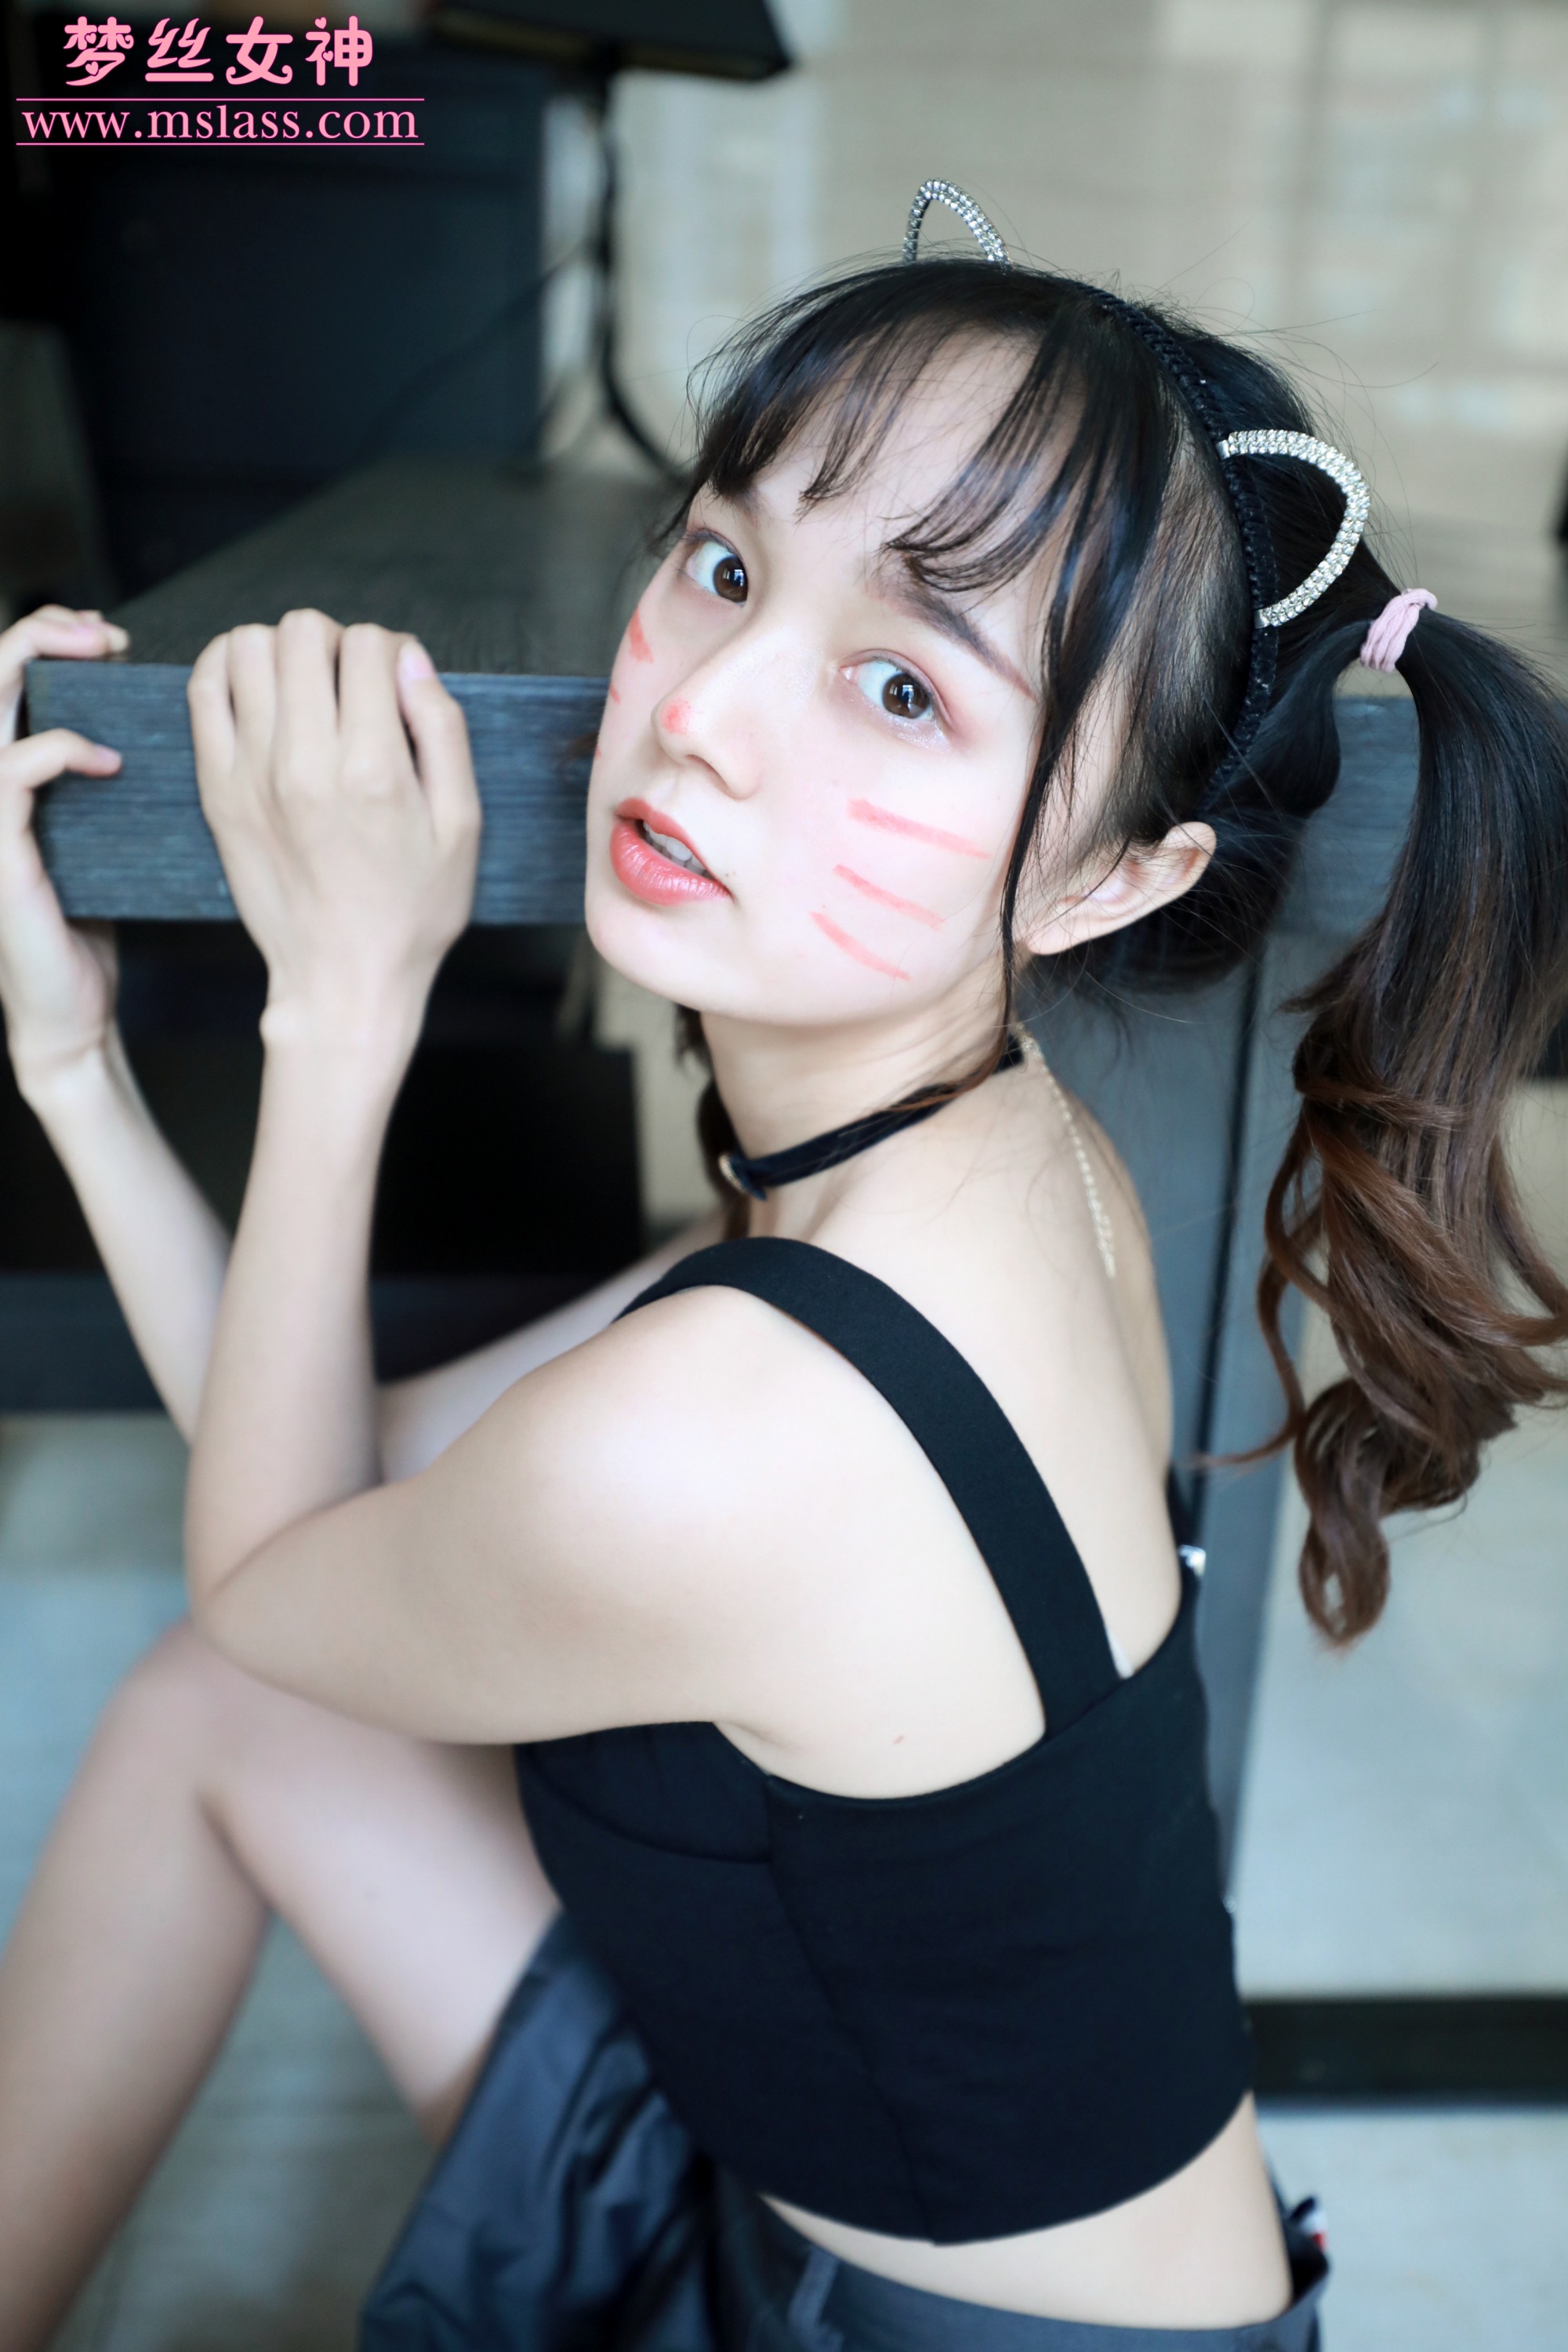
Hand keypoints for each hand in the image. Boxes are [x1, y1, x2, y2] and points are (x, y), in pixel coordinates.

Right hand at [0, 605, 128, 1098]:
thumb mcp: (112, 835)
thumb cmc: (98, 924)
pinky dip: (63, 750)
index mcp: (10, 773)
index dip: (54, 640)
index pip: (12, 679)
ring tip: (101, 655)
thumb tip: (177, 729)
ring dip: (42, 663)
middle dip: (44, 631)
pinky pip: (15, 771)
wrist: (74, 1009)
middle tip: (106, 632)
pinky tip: (110, 760)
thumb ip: (118, 784)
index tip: (116, 641)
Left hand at [188, 612, 479, 1056]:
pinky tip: (257, 687)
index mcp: (375, 770)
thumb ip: (443, 732)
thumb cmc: (412, 910)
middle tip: (350, 684)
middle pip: (304, 632)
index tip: (397, 684)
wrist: (343, 978)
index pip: (370, 646)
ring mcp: (251, 774)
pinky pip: (204, 689)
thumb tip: (411, 659)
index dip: (392, 651)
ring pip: (247, 646)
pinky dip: (228, 666)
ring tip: (304, 687)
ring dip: (281, 650)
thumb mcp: (462, 825)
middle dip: (336, 642)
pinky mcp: (217, 789)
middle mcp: (306, 764)